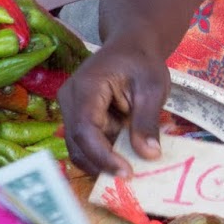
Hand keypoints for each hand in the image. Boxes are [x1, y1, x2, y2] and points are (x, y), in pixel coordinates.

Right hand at [59, 40, 170, 176]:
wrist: (132, 45)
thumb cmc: (142, 62)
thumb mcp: (153, 87)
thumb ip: (147, 120)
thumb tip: (149, 155)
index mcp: (86, 87)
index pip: (85, 129)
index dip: (102, 155)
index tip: (126, 172)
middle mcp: (70, 99)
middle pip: (78, 142)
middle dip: (102, 163)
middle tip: (130, 178)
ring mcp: (71, 108)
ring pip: (81, 146)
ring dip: (104, 158)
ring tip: (131, 167)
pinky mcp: (79, 116)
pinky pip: (88, 140)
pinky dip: (105, 151)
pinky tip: (125, 156)